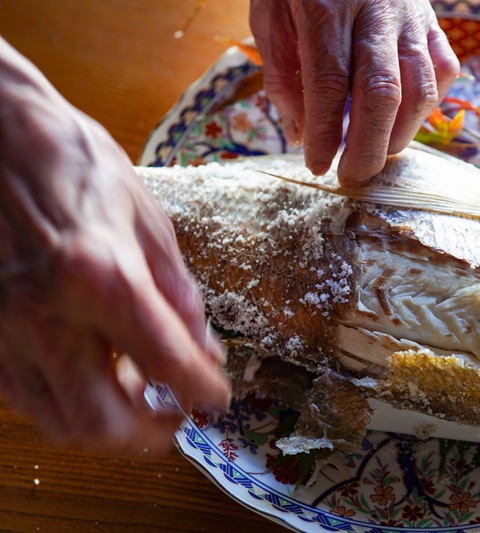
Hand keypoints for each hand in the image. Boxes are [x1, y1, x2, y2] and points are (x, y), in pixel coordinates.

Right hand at [0, 39, 229, 453]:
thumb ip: (180, 297)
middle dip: (149, 436)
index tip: (218, 398)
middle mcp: (44, 315)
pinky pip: (27, 397)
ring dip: (107, 425)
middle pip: (100, 424)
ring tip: (138, 395)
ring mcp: (4, 330)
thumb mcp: (148, 222)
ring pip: (57, 422)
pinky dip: (69, 401)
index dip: (203, 393)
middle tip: (176, 417)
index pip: (167, 366)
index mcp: (101, 278)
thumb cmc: (78, 166)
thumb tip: (204, 353)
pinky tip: (94, 374)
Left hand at [250, 0, 459, 185]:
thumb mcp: (271, 14)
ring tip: (376, 154)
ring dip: (399, 133)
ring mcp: (412, 16)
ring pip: (420, 88)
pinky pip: (443, 70)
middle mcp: (376, 11)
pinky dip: (427, 104)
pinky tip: (404, 119)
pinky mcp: (433, 20)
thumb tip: (301, 133)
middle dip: (368, 147)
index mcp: (326, 7)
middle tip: (353, 177)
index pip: (331, 84)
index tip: (318, 166)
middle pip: (382, 93)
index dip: (326, 133)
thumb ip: (283, 73)